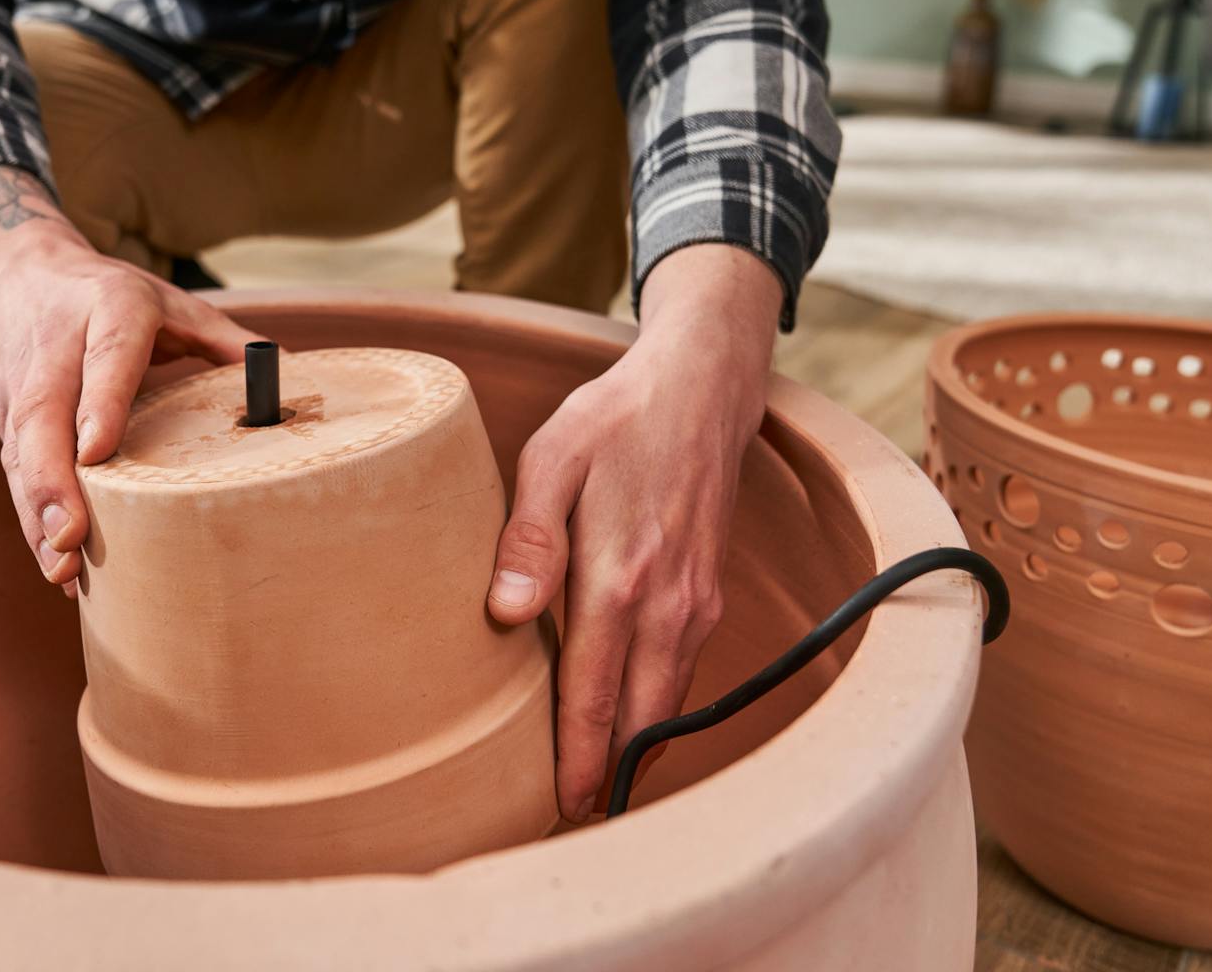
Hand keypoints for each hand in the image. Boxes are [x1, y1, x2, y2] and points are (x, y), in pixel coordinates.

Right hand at [0, 167, 258, 593]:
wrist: (17, 272)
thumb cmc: (109, 295)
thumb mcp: (173, 302)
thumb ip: (226, 339)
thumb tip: (286, 382)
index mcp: (110, 311)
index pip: (105, 356)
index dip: (100, 403)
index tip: (97, 451)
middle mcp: (58, 350)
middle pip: (44, 416)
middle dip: (53, 482)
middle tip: (71, 538)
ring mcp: (23, 387)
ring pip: (21, 454)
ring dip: (38, 514)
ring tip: (62, 568)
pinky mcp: (5, 419)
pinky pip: (14, 472)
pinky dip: (31, 520)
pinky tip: (56, 564)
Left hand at [486, 244, 781, 820]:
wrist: (700, 390)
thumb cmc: (614, 421)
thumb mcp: (551, 459)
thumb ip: (527, 541)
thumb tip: (504, 614)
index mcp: (619, 578)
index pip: (594, 696)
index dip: (577, 762)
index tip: (560, 810)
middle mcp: (667, 605)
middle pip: (640, 721)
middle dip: (608, 778)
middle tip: (569, 822)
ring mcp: (695, 605)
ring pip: (668, 704)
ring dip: (635, 750)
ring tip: (593, 793)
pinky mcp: (707, 597)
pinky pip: (682, 675)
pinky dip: (658, 712)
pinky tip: (629, 727)